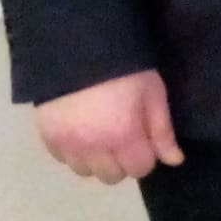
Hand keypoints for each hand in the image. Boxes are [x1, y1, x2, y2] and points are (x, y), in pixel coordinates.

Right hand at [35, 69, 180, 181]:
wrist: (78, 43)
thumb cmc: (125, 67)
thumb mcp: (152, 93)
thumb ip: (162, 131)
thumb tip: (174, 160)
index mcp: (123, 137)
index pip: (140, 169)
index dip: (146, 156)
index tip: (143, 139)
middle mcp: (93, 148)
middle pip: (111, 177)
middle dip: (121, 162)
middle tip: (122, 137)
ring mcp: (66, 144)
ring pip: (85, 171)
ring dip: (96, 159)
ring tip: (99, 134)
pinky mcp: (46, 135)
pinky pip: (62, 159)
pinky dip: (73, 152)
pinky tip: (80, 131)